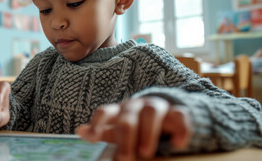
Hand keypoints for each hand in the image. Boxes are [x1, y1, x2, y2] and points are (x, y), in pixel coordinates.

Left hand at [76, 96, 191, 160]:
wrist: (167, 113)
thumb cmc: (137, 124)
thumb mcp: (119, 129)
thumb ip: (103, 131)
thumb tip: (80, 132)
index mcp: (120, 111)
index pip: (105, 112)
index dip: (98, 123)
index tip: (92, 136)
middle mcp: (137, 106)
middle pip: (128, 118)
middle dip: (125, 138)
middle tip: (124, 158)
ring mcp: (157, 107)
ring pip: (151, 113)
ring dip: (148, 133)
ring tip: (145, 152)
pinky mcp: (178, 112)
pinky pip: (180, 116)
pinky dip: (180, 130)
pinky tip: (178, 143)